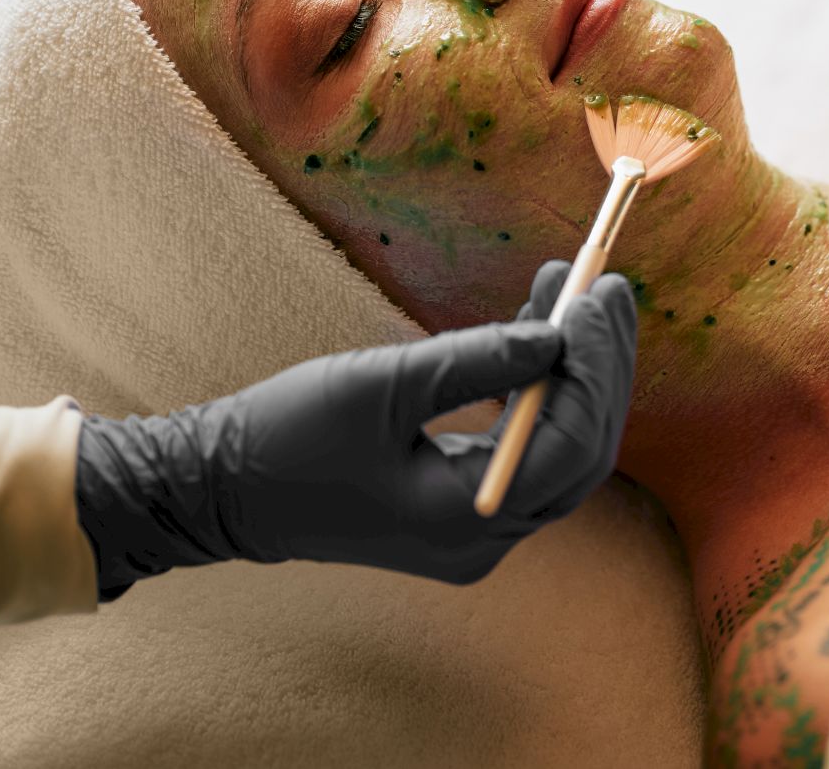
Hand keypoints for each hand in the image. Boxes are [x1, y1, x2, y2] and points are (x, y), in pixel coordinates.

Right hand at [74, 262, 638, 594]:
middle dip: (599, 367)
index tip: (599, 297)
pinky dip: (537, 392)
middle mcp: (482, 539)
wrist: (220, 489)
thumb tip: (556, 336)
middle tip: (608, 289)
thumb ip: (477, 360)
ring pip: (557, 451)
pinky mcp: (459, 508)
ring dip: (571, 372)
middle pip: (580, 452)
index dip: (597, 368)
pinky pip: (522, 450)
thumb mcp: (385, 384)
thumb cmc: (287, 436)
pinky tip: (538, 332)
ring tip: (573, 291)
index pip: (571, 445)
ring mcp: (473, 530)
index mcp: (464, 519)